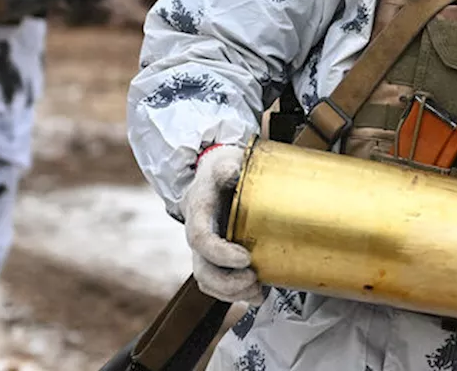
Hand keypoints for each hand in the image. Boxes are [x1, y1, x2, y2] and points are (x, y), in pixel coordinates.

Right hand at [180, 145, 261, 303]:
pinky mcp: (217, 260)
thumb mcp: (224, 161)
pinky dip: (238, 295)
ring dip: (233, 293)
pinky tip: (259, 293)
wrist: (217, 176)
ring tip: (258, 291)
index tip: (246, 258)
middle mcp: (198, 235)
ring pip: (209, 282)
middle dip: (228, 283)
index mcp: (199, 211)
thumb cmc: (223, 169)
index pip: (201, 239)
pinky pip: (219, 285)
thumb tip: (231, 172)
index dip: (220, 254)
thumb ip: (226, 167)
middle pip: (203, 270)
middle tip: (254, 280)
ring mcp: (206, 251)